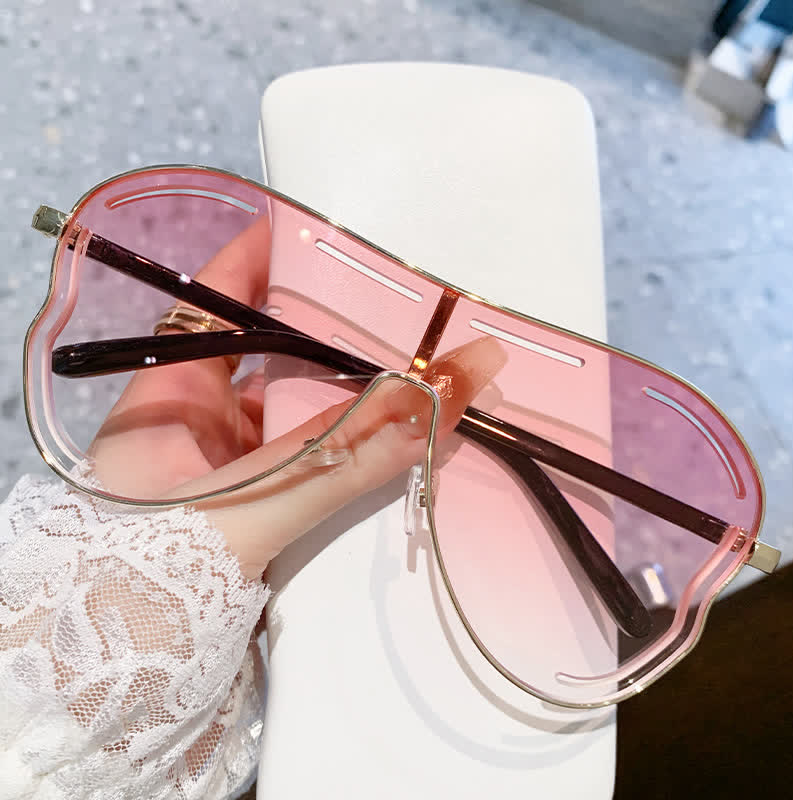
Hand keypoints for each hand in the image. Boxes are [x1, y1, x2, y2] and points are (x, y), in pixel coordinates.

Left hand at [90, 217, 506, 579]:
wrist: (121, 678)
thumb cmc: (152, 580)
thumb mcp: (251, 507)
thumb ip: (343, 458)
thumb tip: (436, 397)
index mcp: (165, 404)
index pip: (210, 308)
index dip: (255, 263)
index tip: (308, 232)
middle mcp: (194, 427)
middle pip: (265, 354)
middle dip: (325, 329)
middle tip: (387, 303)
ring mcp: (226, 466)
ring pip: (292, 409)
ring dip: (344, 392)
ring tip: (405, 360)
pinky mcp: (254, 503)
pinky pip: (307, 456)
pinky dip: (345, 443)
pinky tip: (388, 431)